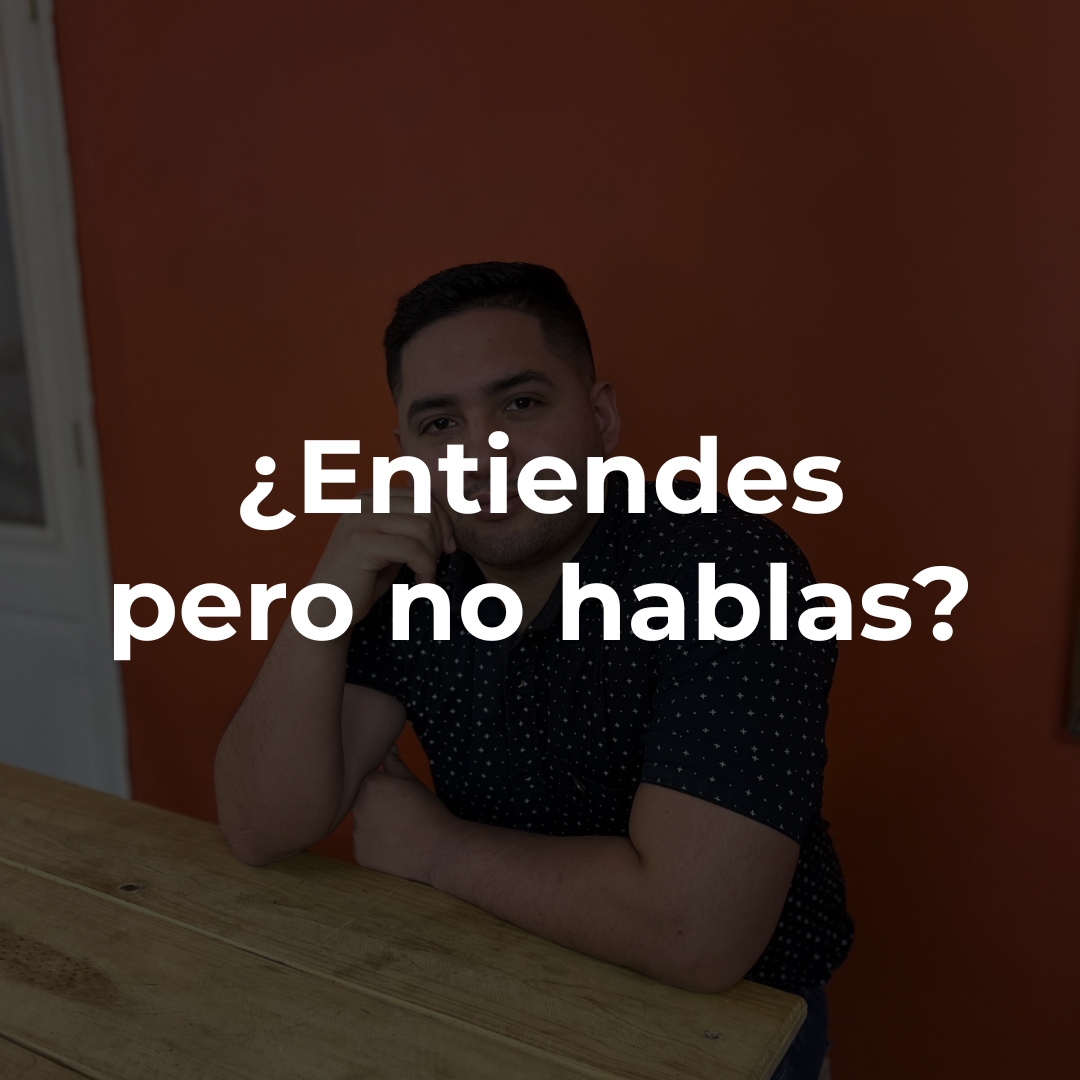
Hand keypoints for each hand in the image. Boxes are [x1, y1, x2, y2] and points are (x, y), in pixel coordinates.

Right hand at [310, 488, 455, 626]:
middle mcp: (363, 501)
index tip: (447, 547)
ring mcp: (360, 519)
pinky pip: (412, 549)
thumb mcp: (390, 543)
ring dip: (432, 556)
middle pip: (425, 507)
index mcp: (370, 496)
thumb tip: (447, 519)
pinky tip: (420, 582)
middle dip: (440, 537)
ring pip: (422, 527)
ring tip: (425, 574)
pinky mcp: (361, 542)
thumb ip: (410, 526)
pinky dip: (425, 568)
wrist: (328, 608)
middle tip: (434, 563)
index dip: (442, 521)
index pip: (422, 495)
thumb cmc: (362, 579)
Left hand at [351, 745, 456, 883]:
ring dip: (375, 827)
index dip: (387, 790)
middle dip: (378, 807)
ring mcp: (356, 833)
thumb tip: (387, 747)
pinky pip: (365, 846)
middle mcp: (357, 807)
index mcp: (370, 784)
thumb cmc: (428, 811)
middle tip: (401, 816)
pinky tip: (395, 847)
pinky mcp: (360, 854)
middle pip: (363, 803)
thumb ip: (395, 763)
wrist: (438, 848)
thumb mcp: (413, 781)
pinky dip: (376, 847)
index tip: (401, 799)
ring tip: (399, 832)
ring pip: (363, 825)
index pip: (371, 782)